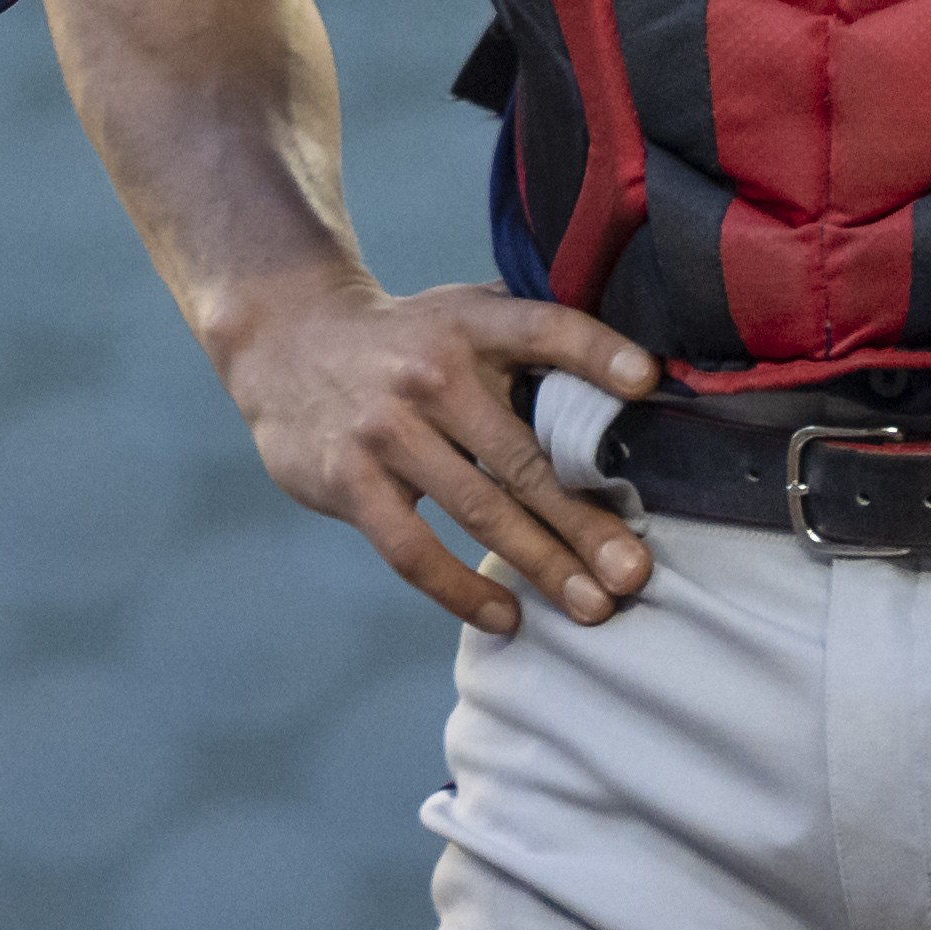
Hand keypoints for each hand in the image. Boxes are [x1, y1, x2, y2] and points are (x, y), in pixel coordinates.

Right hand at [208, 278, 658, 633]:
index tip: (646, 379)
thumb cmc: (404, 340)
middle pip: (522, 455)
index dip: (594, 351)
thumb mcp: (461, 313)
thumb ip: (532, 334)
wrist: (284, 339)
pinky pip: (413, 551)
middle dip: (585, 520)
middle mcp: (429, 374)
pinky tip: (505, 616)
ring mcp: (385, 430)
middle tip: (635, 571)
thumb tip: (641, 376)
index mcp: (470, 325)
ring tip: (591, 607)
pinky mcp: (349, 480)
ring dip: (541, 563)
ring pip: (478, 510)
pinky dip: (461, 590)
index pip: (541, 328)